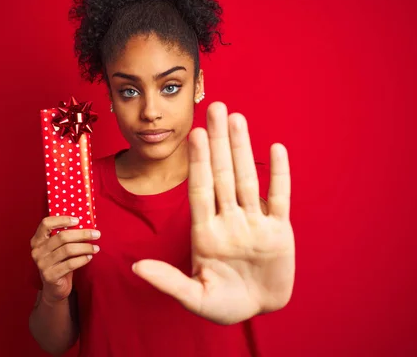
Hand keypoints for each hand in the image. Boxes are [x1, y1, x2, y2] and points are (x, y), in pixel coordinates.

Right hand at [30, 216, 100, 302]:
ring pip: (68, 250)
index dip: (62, 219)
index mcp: (37, 240)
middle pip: (62, 237)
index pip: (46, 223)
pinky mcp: (50, 276)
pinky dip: (82, 259)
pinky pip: (70, 264)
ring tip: (96, 248)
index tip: (78, 220)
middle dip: (82, 234)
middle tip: (97, 234)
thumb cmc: (59, 263)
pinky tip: (89, 257)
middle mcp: (37, 251)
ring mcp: (42, 264)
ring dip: (85, 247)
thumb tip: (86, 224)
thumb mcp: (58, 248)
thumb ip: (65, 236)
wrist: (54, 288)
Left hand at [132, 102, 294, 324]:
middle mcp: (229, 220)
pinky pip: (279, 197)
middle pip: (222, 174)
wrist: (259, 309)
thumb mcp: (195, 297)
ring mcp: (254, 222)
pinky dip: (279, 174)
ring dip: (243, 148)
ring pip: (247, 178)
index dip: (197, 161)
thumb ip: (168, 281)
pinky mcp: (279, 230)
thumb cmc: (225, 305)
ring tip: (237, 118)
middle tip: (215, 107)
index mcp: (205, 232)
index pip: (199, 188)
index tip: (193, 133)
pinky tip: (276, 148)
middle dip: (218, 142)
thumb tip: (136, 269)